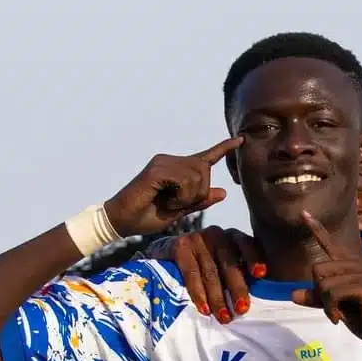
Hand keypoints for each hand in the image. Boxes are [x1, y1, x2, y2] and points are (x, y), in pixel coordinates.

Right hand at [103, 138, 240, 238]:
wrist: (121, 221)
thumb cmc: (146, 217)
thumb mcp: (179, 211)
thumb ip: (200, 201)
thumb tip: (223, 192)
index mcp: (177, 169)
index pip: (205, 157)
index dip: (223, 149)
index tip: (241, 139)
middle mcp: (170, 160)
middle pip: (205, 170)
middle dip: (198, 193)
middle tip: (177, 205)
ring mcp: (163, 162)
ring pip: (197, 176)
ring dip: (188, 197)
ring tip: (168, 204)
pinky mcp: (157, 169)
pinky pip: (184, 181)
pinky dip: (180, 197)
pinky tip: (165, 201)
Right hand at [171, 226, 261, 321]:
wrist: (164, 255)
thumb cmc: (202, 266)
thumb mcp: (222, 266)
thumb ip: (238, 275)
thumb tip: (254, 300)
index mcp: (233, 237)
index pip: (247, 245)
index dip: (254, 258)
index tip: (261, 274)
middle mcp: (217, 234)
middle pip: (230, 263)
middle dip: (237, 288)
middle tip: (241, 309)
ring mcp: (197, 238)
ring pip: (211, 272)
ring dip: (217, 298)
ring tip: (224, 317)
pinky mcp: (180, 246)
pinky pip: (191, 273)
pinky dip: (198, 293)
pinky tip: (203, 308)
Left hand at [292, 212, 361, 346]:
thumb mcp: (337, 307)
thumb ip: (318, 299)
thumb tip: (292, 294)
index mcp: (350, 266)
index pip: (329, 244)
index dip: (316, 228)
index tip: (304, 213)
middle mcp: (356, 264)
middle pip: (317, 269)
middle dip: (319, 293)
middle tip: (332, 308)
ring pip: (324, 284)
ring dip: (325, 305)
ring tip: (337, 315)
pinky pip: (333, 293)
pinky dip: (330, 309)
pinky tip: (339, 319)